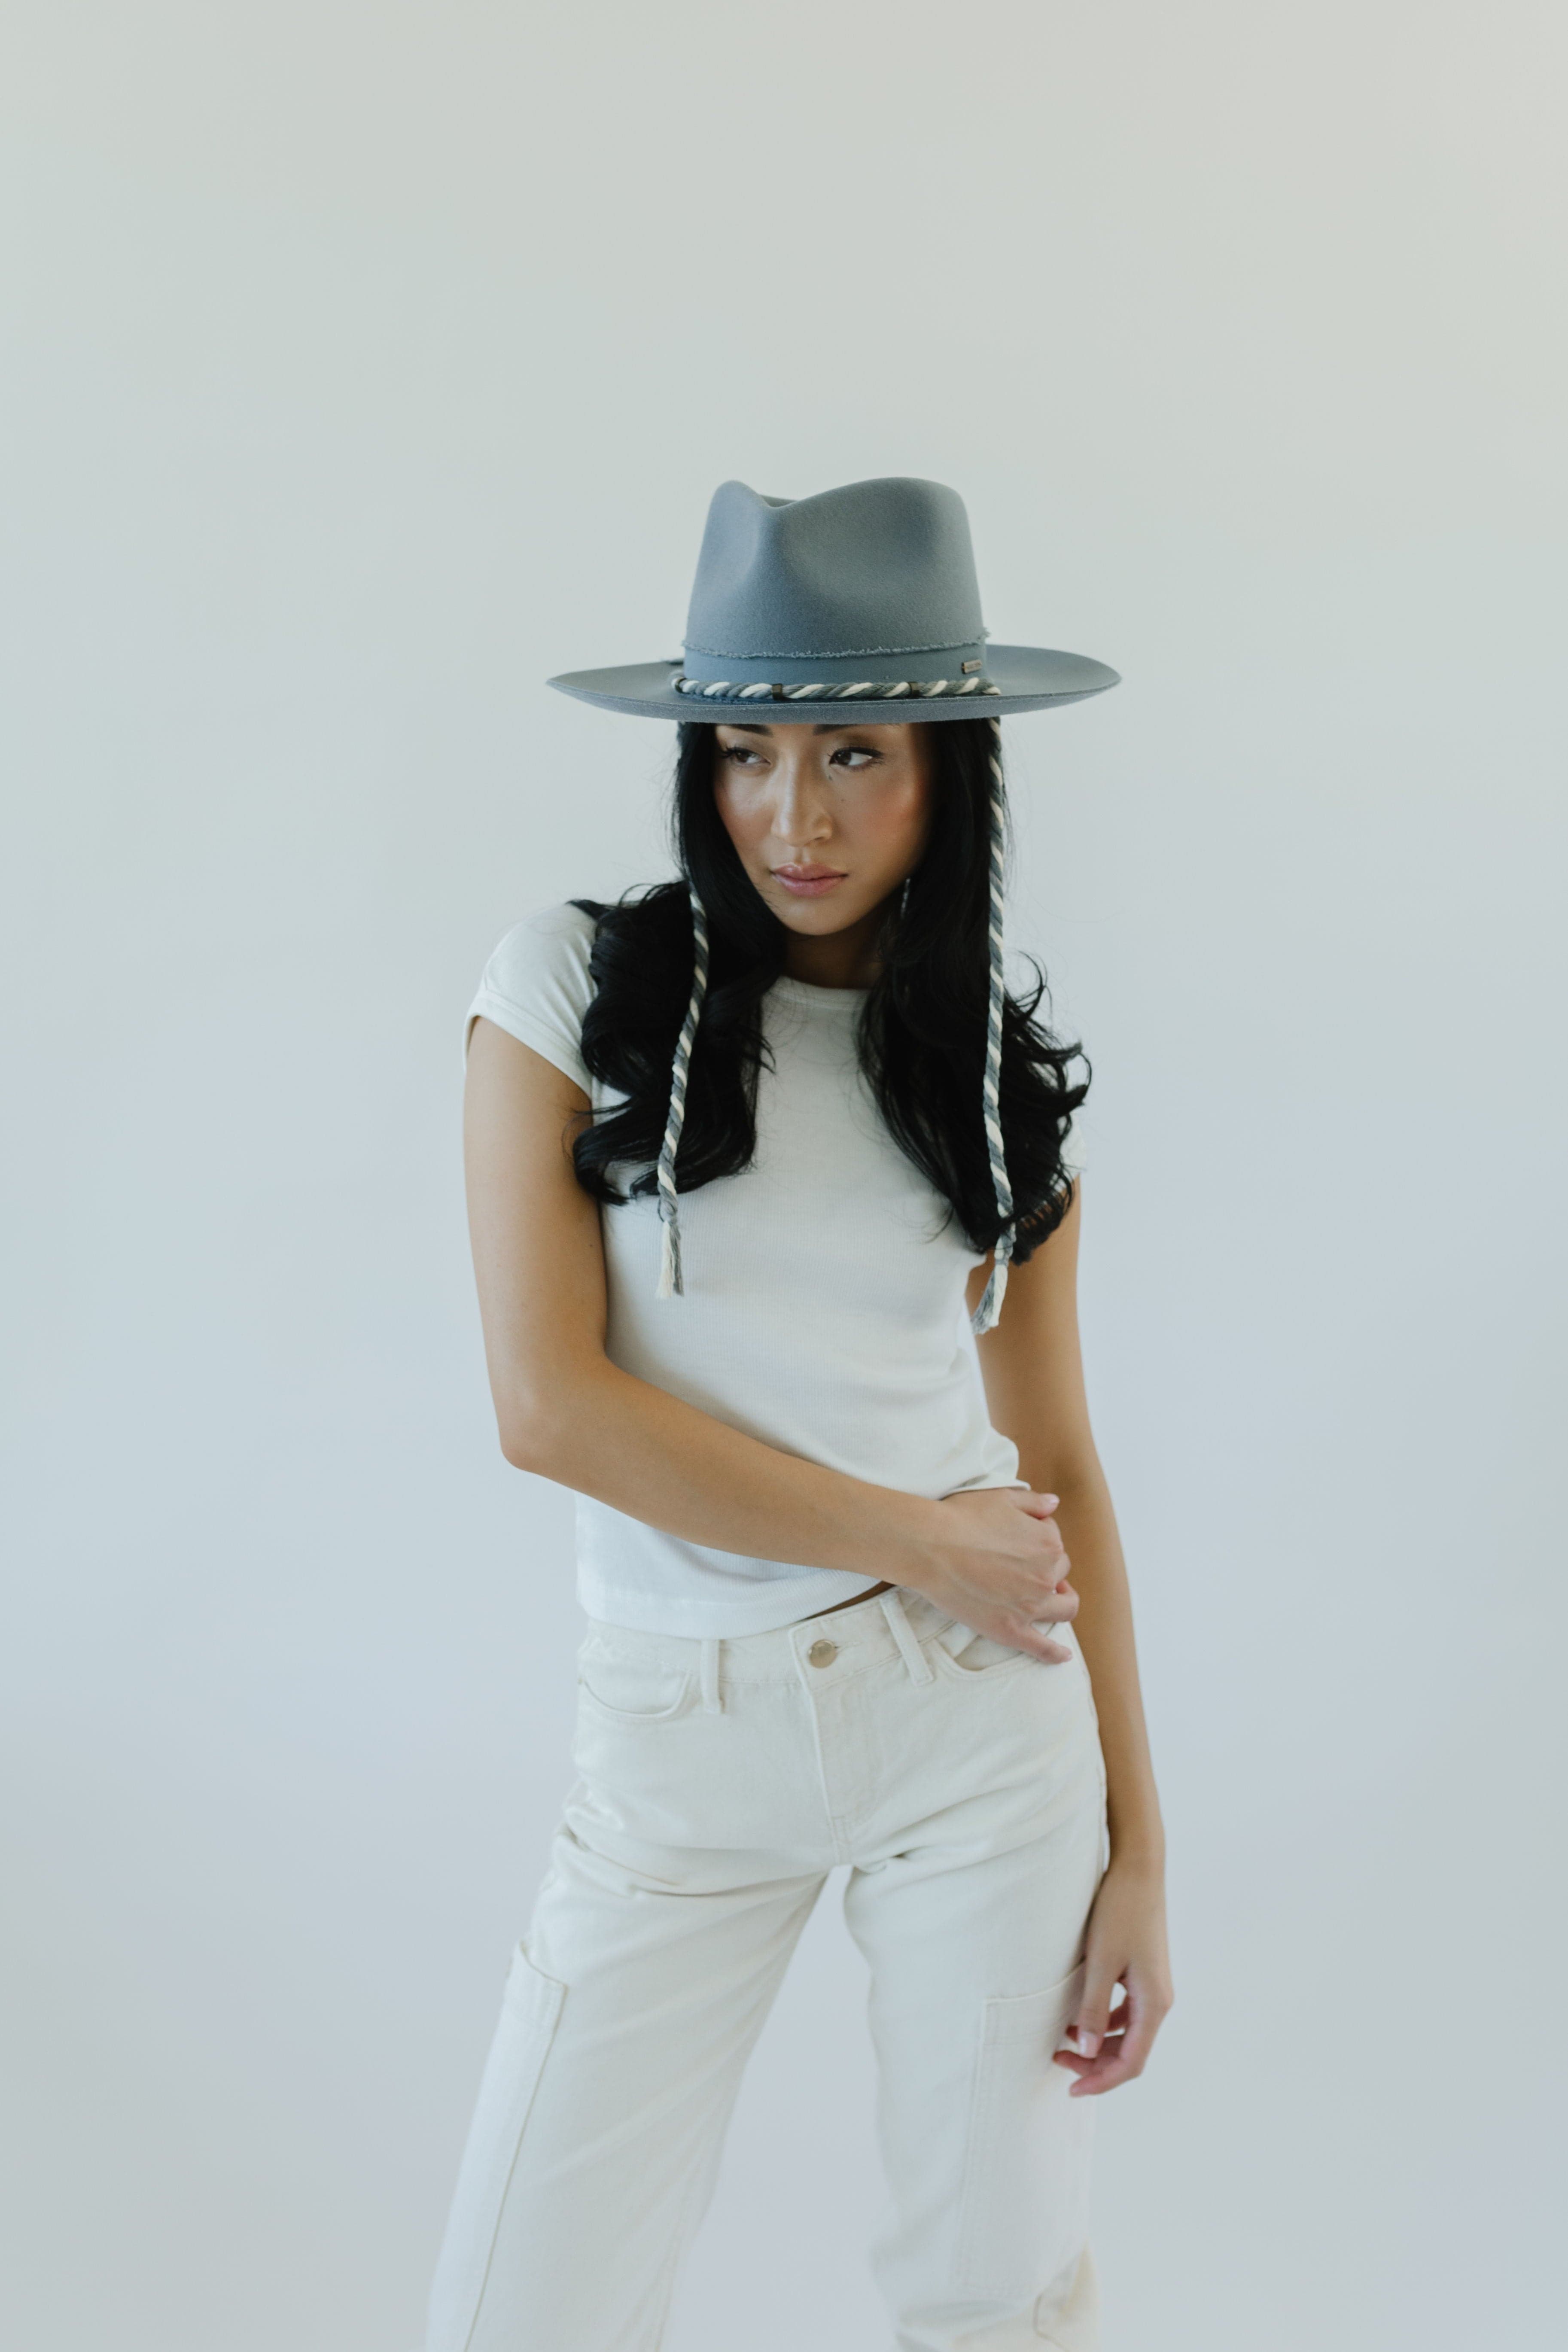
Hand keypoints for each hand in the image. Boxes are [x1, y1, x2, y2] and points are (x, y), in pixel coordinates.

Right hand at [906, 1486, 1078, 1663]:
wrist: (930, 1547)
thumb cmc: (962, 1518)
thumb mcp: (1002, 1497)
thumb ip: (1034, 1502)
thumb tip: (1054, 1504)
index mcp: (1048, 1543)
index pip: (1053, 1539)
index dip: (1036, 1535)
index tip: (1016, 1536)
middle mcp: (1046, 1576)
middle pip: (1059, 1570)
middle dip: (1046, 1564)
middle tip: (1020, 1561)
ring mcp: (1030, 1606)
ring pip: (1064, 1608)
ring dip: (1064, 1600)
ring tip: (1055, 1598)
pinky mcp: (1011, 1630)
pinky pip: (1042, 1648)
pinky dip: (1056, 1653)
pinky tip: (1063, 1655)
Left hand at [1054, 1859, 1172, 2095]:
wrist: (1138, 1870)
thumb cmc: (1119, 1912)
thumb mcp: (1100, 1963)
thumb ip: (1093, 2010)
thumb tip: (1086, 2053)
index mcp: (1154, 2003)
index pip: (1132, 2062)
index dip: (1102, 2082)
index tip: (1071, 2089)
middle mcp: (1159, 2000)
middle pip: (1132, 2051)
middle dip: (1097, 2065)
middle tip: (1059, 2064)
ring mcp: (1153, 1986)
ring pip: (1129, 2033)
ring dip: (1099, 2044)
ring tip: (1064, 2043)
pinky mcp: (1144, 1972)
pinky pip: (1126, 2012)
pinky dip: (1105, 2022)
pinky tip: (1080, 2017)